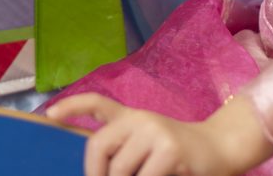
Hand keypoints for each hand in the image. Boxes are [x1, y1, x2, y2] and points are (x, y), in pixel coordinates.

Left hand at [47, 93, 270, 175]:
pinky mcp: (170, 152)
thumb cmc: (179, 154)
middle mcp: (140, 119)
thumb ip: (123, 150)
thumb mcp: (148, 143)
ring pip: (120, 171)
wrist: (221, 148)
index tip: (51, 115)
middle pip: (99, 148)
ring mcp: (155, 133)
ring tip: (149, 174)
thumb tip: (100, 171)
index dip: (72, 106)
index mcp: (132, 116)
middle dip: (98, 174)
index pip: (97, 103)